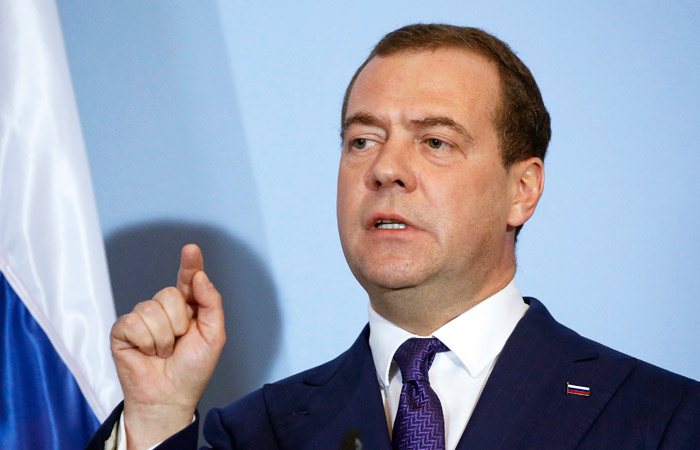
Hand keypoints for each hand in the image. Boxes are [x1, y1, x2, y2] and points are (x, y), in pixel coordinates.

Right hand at [110, 244, 225, 449]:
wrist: (169, 398)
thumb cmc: (192, 370)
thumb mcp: (213, 336)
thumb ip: (210, 303)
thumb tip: (200, 276)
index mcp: (188, 308)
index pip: (188, 280)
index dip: (190, 264)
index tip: (191, 249)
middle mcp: (164, 310)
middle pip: (170, 294)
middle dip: (179, 322)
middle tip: (178, 344)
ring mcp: (142, 319)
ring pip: (151, 308)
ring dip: (162, 337)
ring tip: (162, 353)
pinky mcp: (123, 330)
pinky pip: (133, 322)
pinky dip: (145, 341)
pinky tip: (146, 353)